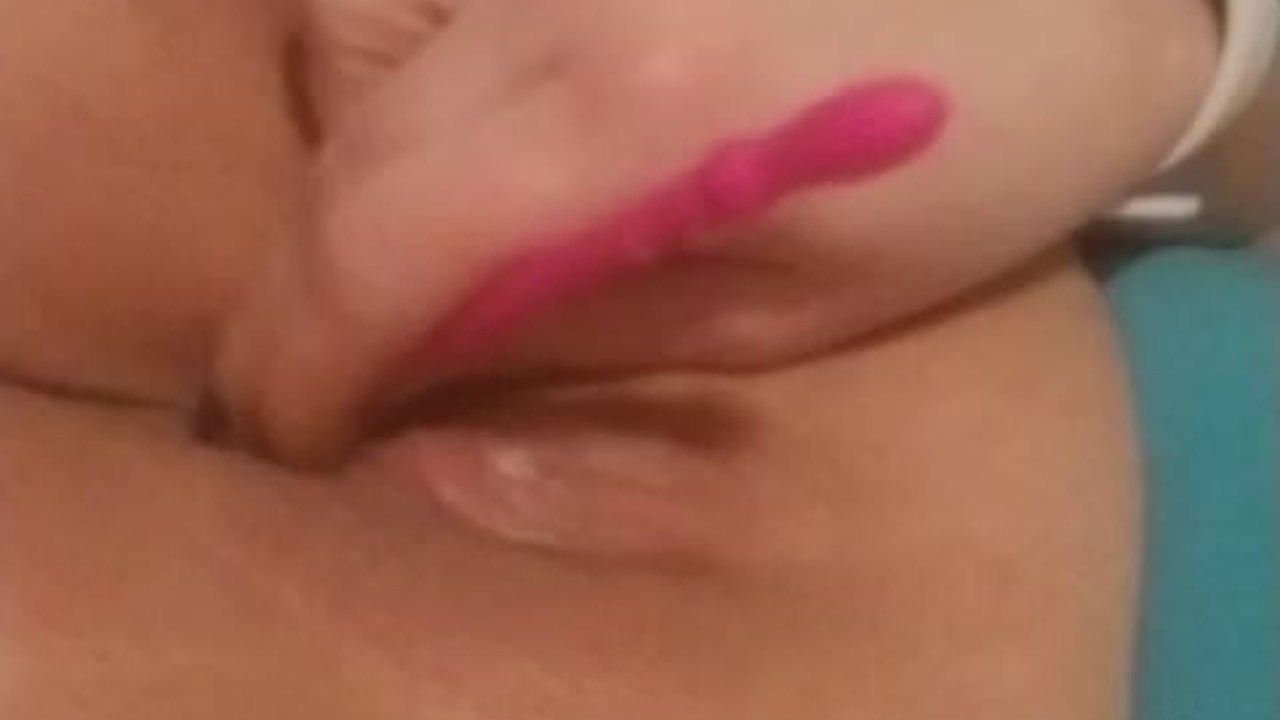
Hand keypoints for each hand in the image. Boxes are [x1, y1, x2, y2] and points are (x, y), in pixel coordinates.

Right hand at [217, 0, 1214, 464]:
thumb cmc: (961, 165)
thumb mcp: (797, 300)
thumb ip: (594, 325)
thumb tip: (434, 357)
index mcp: (633, 111)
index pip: (376, 240)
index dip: (300, 355)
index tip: (291, 427)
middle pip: (343, 141)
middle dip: (316, 277)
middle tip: (353, 359)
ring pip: (351, 48)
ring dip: (363, 166)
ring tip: (445, 234)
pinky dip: (409, 76)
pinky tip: (490, 122)